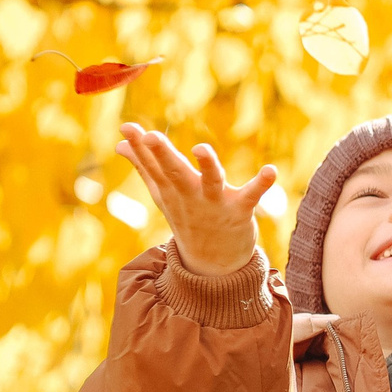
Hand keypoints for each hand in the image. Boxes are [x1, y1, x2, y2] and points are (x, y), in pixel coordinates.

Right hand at [115, 124, 276, 276]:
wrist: (213, 263)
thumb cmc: (188, 218)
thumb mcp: (163, 194)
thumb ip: (143, 167)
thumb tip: (119, 144)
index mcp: (171, 189)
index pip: (152, 166)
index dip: (139, 147)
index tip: (126, 127)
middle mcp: (190, 195)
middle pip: (174, 172)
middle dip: (162, 154)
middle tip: (150, 136)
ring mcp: (215, 203)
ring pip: (211, 181)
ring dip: (207, 165)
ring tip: (201, 148)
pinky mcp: (240, 211)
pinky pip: (252, 196)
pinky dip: (262, 184)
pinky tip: (271, 170)